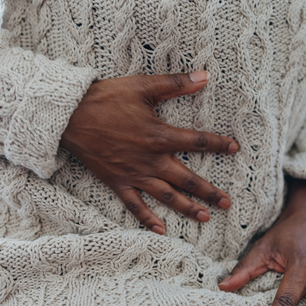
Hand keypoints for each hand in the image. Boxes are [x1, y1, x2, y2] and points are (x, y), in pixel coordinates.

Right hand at [60, 71, 238, 233]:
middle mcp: (150, 160)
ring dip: (187, 208)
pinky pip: (134, 205)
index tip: (235, 148)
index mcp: (159, 136)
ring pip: (166, 196)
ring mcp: (134, 174)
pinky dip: (147, 218)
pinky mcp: (117, 182)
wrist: (70, 116)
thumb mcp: (143, 86)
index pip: (197, 142)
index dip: (219, 145)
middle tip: (227, 203)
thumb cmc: (106, 98)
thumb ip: (176, 83)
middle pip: (186, 179)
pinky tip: (161, 230)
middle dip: (209, 192)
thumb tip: (205, 76)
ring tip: (205, 218)